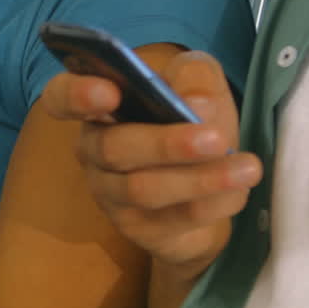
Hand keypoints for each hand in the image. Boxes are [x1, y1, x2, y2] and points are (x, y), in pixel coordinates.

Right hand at [41, 51, 263, 281]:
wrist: (208, 192)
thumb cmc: (194, 126)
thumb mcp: (200, 88)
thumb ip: (196, 78)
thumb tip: (196, 103)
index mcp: (98, 108)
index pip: (61, 97)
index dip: (76, 95)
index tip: (108, 93)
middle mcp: (93, 150)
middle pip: (113, 148)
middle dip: (165, 144)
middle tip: (216, 138)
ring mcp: (111, 193)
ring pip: (143, 188)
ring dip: (199, 178)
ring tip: (247, 167)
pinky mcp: (138, 228)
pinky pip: (174, 218)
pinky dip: (213, 202)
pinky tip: (239, 189)